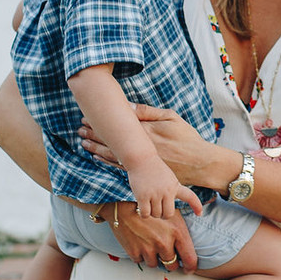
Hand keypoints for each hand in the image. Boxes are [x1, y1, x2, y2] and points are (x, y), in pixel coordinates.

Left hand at [80, 104, 214, 183]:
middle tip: (80, 127)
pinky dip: (106, 160)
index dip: (101, 120)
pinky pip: (120, 166)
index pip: (118, 123)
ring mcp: (141, 160)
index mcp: (147, 130)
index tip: (88, 115)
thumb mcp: (172, 118)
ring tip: (83, 141)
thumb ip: (150, 112)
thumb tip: (129, 108)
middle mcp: (141, 146)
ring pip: (113, 153)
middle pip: (112, 138)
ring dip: (96, 146)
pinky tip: (96, 156)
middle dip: (94, 132)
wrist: (200, 163)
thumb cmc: (188, 139)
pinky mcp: (143, 172)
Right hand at [105, 203, 197, 271]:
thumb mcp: (172, 214)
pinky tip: (139, 243)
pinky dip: (141, 255)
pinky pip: (141, 261)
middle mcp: (164, 243)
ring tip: (150, 244)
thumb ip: (180, 231)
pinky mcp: (135, 252)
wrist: (124, 204)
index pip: (190, 259)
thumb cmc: (150, 207)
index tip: (188, 269)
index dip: (190, 267)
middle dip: (170, 262)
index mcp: (177, 232)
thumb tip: (186, 248)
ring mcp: (148, 249)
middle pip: (172, 265)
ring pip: (155, 265)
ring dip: (154, 258)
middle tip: (166, 255)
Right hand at [127, 157, 204, 218]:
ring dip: (151, 212)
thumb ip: (171, 190)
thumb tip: (164, 209)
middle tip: (158, 210)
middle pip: (168, 214)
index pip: (190, 197)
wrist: (141, 158)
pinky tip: (141, 207)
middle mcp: (167, 191)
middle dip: (163, 215)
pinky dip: (144, 214)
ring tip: (148, 203)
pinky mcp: (143, 196)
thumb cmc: (153, 168)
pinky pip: (145, 214)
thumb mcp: (168, 177)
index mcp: (175, 186)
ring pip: (156, 214)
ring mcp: (155, 194)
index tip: (200, 213)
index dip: (196, 206)